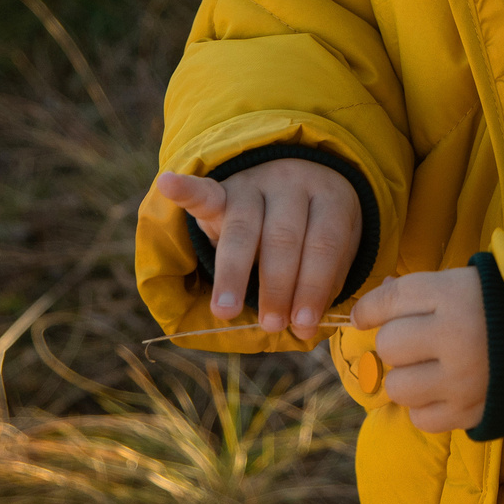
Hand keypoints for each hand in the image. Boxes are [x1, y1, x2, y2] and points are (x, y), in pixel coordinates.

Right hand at [153, 161, 359, 341]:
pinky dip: (185, 190)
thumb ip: (323, 283)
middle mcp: (293, 184)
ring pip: (244, 228)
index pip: (324, 244)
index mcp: (330, 197)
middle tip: (272, 325)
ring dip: (234, 273)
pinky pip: (204, 191)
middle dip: (277, 286)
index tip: (303, 325)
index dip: (314, 286)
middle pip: (283, 237)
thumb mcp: (336, 249)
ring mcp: (256, 183)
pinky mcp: (223, 189)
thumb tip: (305, 327)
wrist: (299, 177)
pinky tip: (168, 185)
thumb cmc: (316, 229)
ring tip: (225, 311)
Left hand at [350, 268, 487, 432]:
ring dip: (408, 379)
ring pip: (398, 387)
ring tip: (432, 369)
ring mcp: (463, 379)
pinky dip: (426, 407)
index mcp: (455, 294)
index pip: (390, 300)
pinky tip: (445, 391)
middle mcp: (456, 336)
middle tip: (419, 342)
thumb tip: (368, 310)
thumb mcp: (462, 283)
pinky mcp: (470, 412)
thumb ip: (416, 293)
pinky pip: (420, 418)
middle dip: (398, 343)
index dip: (370, 309)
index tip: (366, 316)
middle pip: (389, 345)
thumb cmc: (501, 306)